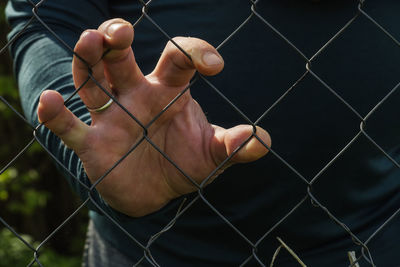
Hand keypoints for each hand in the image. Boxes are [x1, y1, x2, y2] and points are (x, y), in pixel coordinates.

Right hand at [37, 19, 270, 216]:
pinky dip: (54, 113)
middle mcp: (135, 95)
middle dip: (117, 38)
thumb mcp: (213, 155)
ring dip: (86, 59)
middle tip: (122, 31)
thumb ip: (235, 146)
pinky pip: (68, 124)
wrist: (158, 193)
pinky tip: (48, 100)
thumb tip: (261, 140)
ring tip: (89, 42)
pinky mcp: (92, 142)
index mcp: (168, 91)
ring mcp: (111, 116)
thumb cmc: (184, 164)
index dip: (195, 52)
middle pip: (120, 56)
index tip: (215, 65)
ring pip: (91, 78)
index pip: (178, 57)